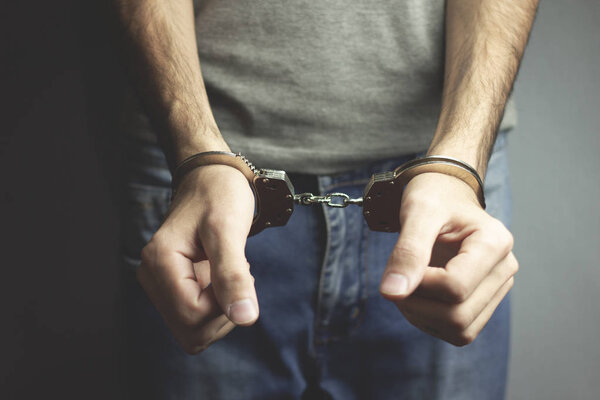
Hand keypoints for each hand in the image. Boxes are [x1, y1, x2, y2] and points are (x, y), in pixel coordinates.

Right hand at [136, 164, 256, 353]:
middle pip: (191, 332)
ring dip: (220, 309)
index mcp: (159, 262)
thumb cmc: (220, 195)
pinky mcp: (171, 286)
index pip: (193, 316)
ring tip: (226, 269)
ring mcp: (159, 283)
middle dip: (222, 311)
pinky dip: (216, 304)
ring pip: (193, 331)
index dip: (223, 303)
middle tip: (233, 270)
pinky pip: (195, 318)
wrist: (212, 178)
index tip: (236, 268)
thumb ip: (233, 276)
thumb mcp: (229, 231)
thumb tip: (245, 318)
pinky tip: (220, 274)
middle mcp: (151, 277)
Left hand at [379, 172, 517, 345]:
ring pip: (460, 330)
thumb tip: (391, 292)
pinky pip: (459, 331)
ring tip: (407, 285)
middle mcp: (504, 268)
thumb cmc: (433, 196)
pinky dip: (430, 321)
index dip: (419, 283)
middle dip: (417, 305)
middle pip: (458, 316)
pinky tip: (418, 295)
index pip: (455, 287)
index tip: (402, 264)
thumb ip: (407, 251)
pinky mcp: (484, 302)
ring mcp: (497, 288)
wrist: (443, 192)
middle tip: (397, 278)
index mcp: (495, 242)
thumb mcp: (417, 212)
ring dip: (422, 316)